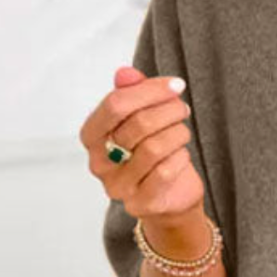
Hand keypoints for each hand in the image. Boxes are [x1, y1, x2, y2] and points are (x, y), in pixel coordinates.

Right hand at [80, 66, 203, 223]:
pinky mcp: (141, 203)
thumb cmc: (153, 152)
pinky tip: (181, 154)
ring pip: (154, 148)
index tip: (176, 85)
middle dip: (169, 111)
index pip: (115, 105)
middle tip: (183, 109)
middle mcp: (99, 163)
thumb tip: (126, 73)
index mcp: (92, 136)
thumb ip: (132, 94)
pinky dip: (180, 157)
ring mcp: (118, 186)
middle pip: (138, 124)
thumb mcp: (142, 118)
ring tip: (183, 132)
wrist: (170, 197)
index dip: (149, 90)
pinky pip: (165, 172)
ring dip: (177, 134)